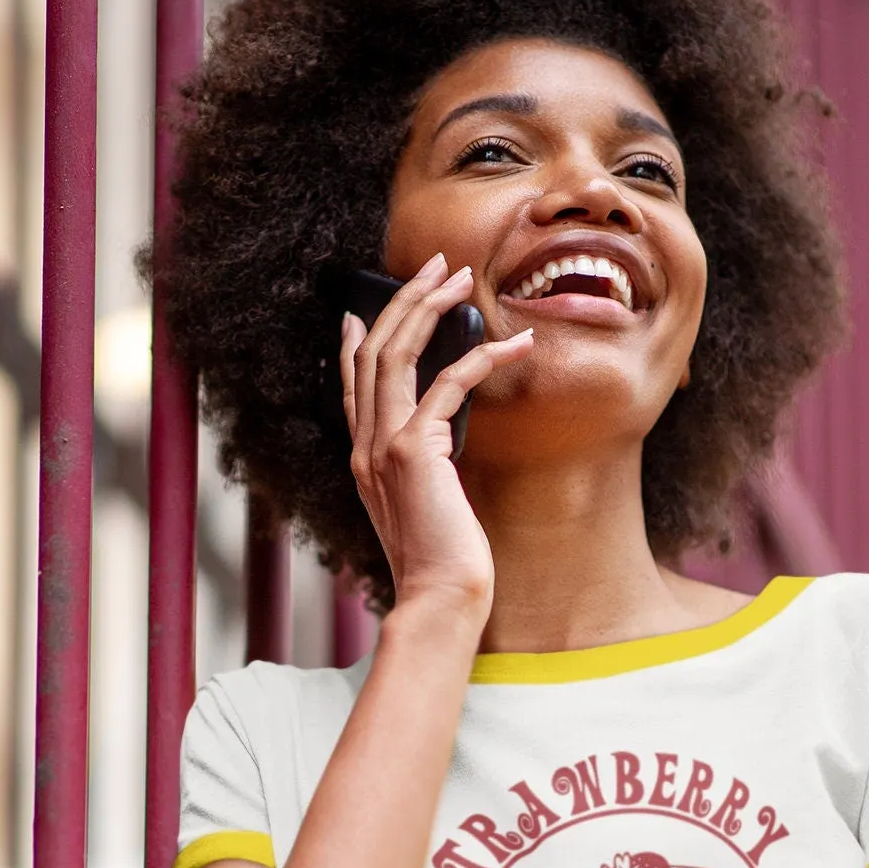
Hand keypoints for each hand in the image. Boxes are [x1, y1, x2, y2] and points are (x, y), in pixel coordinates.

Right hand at [341, 253, 531, 616]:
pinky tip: (517, 345)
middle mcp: (365, 448)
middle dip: (403, 301)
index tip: (365, 310)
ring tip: (460, 279)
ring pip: (396, 354)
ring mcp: (384, 448)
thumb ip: (426, 469)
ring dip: (429, 308)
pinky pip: (448, 384)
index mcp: (363, 461)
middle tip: (435, 267)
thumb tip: (445, 438)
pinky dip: (483, 357)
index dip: (357, 341)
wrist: (441, 599)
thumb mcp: (428, 506)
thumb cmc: (444, 563)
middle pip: (372, 352)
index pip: (351, 386)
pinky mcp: (415, 452)